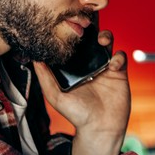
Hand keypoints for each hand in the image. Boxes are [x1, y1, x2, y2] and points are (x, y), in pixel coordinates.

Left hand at [33, 30, 132, 154]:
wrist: (100, 128)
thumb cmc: (77, 115)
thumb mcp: (55, 96)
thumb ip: (45, 78)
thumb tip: (34, 59)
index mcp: (73, 68)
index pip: (72, 45)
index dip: (72, 35)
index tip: (69, 26)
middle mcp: (88, 65)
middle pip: (90, 40)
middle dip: (90, 31)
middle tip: (88, 29)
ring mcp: (104, 68)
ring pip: (106, 44)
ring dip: (106, 37)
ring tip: (103, 41)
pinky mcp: (119, 73)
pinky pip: (120, 57)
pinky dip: (118, 56)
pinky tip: (113, 65)